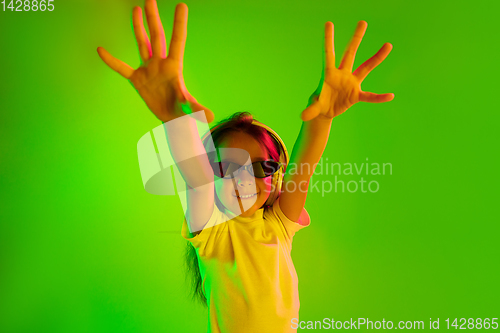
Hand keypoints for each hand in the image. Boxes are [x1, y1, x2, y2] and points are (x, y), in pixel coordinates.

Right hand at [97, 1, 213, 122]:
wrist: (174, 120)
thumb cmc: (185, 113)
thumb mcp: (190, 110)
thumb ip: (197, 110)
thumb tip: (210, 116)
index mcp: (174, 67)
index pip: (177, 41)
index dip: (179, 24)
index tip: (182, 5)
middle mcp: (160, 63)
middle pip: (156, 36)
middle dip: (153, 18)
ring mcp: (148, 69)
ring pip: (142, 44)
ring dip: (138, 27)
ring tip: (136, 9)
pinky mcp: (138, 80)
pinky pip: (122, 68)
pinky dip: (111, 60)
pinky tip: (100, 50)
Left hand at [301, 21, 393, 120]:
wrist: (325, 111)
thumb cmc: (317, 105)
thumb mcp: (314, 107)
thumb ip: (311, 110)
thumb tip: (303, 116)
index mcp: (328, 74)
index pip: (328, 54)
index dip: (328, 39)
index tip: (328, 23)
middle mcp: (342, 74)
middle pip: (350, 53)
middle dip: (356, 38)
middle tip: (362, 22)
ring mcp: (351, 83)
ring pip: (366, 67)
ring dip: (377, 57)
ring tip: (388, 45)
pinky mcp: (356, 94)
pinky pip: (370, 96)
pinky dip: (379, 98)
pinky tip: (390, 96)